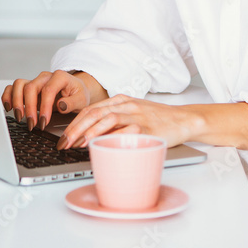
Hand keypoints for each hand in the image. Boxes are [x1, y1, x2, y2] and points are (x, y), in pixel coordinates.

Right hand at [2, 70, 91, 131]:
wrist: (75, 91)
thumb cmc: (78, 94)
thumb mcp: (81, 99)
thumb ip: (72, 102)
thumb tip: (61, 105)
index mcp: (59, 77)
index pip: (48, 90)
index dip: (44, 107)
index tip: (43, 121)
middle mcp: (45, 77)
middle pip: (31, 87)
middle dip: (29, 108)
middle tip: (32, 124)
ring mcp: (35, 81)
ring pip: (19, 85)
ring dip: (16, 102)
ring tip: (20, 117)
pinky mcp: (28, 87)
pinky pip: (13, 87)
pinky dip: (8, 96)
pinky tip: (9, 108)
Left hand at [56, 95, 199, 149]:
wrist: (184, 120)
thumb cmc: (157, 119)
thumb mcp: (133, 113)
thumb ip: (114, 119)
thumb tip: (88, 135)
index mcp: (121, 101)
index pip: (91, 109)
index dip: (74, 123)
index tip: (63, 137)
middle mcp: (127, 106)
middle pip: (95, 113)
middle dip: (76, 129)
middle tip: (64, 144)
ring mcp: (137, 116)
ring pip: (108, 119)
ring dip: (90, 132)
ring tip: (79, 144)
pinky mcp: (147, 128)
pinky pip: (127, 131)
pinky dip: (112, 138)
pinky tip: (103, 146)